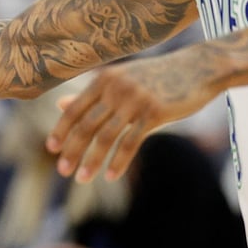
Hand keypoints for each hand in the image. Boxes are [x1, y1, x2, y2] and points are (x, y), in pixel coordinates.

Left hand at [45, 50, 218, 182]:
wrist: (196, 68)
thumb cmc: (155, 77)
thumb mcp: (120, 81)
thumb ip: (91, 95)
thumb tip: (60, 105)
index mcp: (104, 79)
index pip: (75, 109)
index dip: (62, 129)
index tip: (52, 148)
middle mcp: (116, 88)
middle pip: (86, 125)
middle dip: (72, 150)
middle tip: (63, 171)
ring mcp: (134, 100)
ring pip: (106, 136)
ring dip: (92, 161)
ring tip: (82, 179)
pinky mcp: (154, 113)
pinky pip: (130, 142)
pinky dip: (118, 162)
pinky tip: (111, 176)